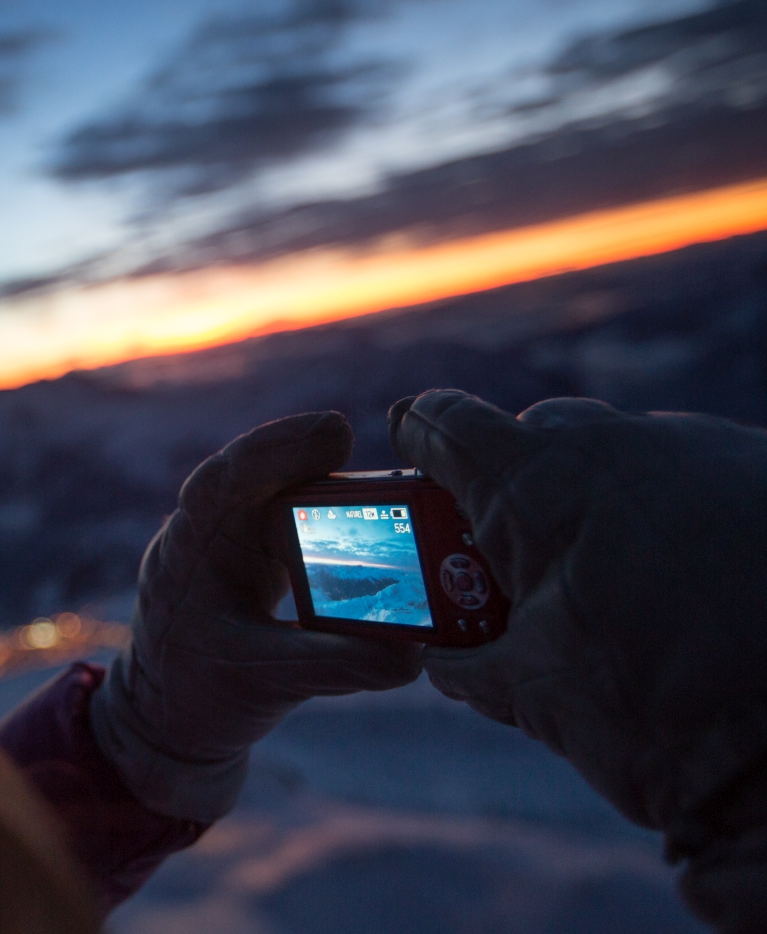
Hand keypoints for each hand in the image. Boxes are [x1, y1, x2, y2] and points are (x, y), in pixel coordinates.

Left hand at [89, 412, 421, 821]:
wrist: (176, 717)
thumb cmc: (199, 694)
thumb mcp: (260, 682)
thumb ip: (328, 664)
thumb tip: (409, 655)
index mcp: (189, 549)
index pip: (222, 481)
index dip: (273, 449)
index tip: (333, 431)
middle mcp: (213, 529)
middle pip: (263, 471)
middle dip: (313, 452)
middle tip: (371, 443)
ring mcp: (243, 537)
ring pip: (290, 493)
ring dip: (338, 487)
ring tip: (398, 487)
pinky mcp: (272, 553)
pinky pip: (310, 522)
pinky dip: (347, 520)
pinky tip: (394, 519)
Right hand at [390, 391, 766, 926]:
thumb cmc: (669, 715)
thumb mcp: (539, 698)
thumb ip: (467, 665)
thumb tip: (438, 660)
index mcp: (539, 483)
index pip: (445, 422)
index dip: (417, 435)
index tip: (406, 446)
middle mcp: (618, 443)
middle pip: (535, 435)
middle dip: (510, 484)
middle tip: (505, 557)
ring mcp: (699, 450)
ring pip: (618, 453)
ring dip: (594, 500)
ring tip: (608, 583)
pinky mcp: (760, 471)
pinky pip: (687, 472)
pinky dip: (666, 511)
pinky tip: (684, 581)